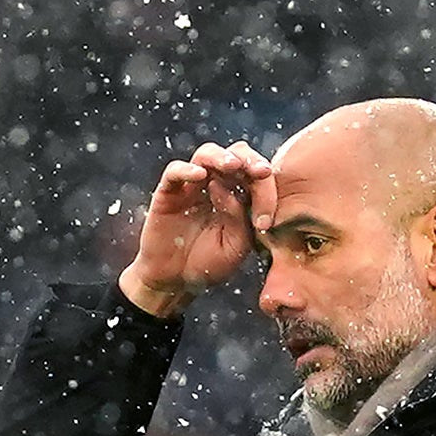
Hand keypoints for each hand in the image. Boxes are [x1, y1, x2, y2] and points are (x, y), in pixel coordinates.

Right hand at [117, 141, 273, 317]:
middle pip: (236, 154)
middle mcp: (217, 184)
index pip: (257, 178)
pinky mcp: (168, 192)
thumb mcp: (235, 247)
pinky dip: (187, 169)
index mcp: (239, 195)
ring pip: (207, 154)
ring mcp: (191, 186)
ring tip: (233, 166)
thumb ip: (239, 220)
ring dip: (222, 156)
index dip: (266, 192)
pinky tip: (199, 175)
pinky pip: (175, 171)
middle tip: (262, 172)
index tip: (265, 222)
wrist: (174, 280)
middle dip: (251, 160)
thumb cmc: (207, 263)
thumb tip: (232, 193)